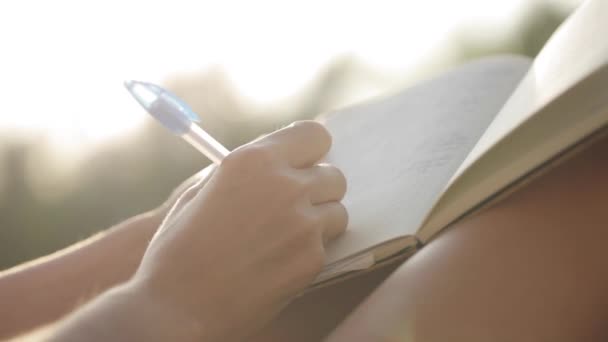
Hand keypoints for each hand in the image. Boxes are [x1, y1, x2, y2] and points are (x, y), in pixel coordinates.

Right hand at [128, 121, 347, 340]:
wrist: (177, 306)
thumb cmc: (179, 248)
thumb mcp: (202, 192)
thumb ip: (246, 172)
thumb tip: (276, 161)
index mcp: (254, 160)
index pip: (314, 135)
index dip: (310, 151)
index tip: (303, 163)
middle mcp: (285, 186)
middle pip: (333, 175)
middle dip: (317, 188)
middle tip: (293, 205)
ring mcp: (303, 223)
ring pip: (337, 211)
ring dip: (318, 220)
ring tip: (283, 237)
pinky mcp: (312, 259)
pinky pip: (326, 246)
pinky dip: (308, 252)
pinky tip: (277, 262)